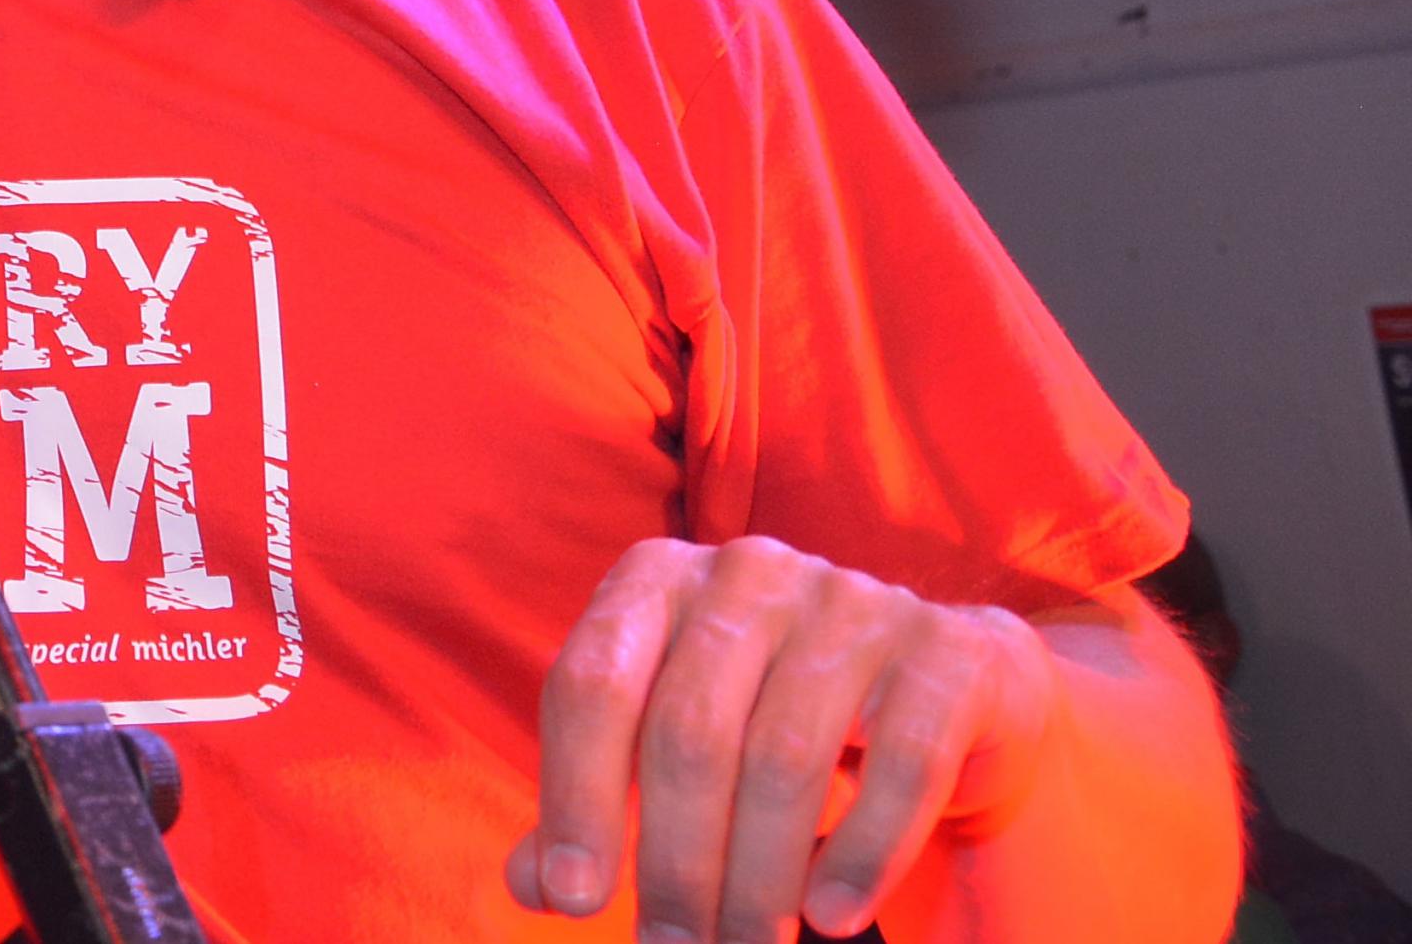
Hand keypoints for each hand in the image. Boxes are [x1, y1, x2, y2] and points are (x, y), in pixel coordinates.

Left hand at [512, 536, 1057, 939]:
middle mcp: (749, 571)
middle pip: (689, 731)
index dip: (576, 796)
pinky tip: (834, 917)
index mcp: (658, 579)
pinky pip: (903, 763)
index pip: (591, 683)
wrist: (947, 679)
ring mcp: (853, 602)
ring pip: (787, 756)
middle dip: (676, 862)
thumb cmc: (770, 711)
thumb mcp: (675, 739)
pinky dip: (863, 851)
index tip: (574, 901)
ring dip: (761, 876)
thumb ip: (602, 801)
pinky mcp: (946, 654)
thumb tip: (533, 885)